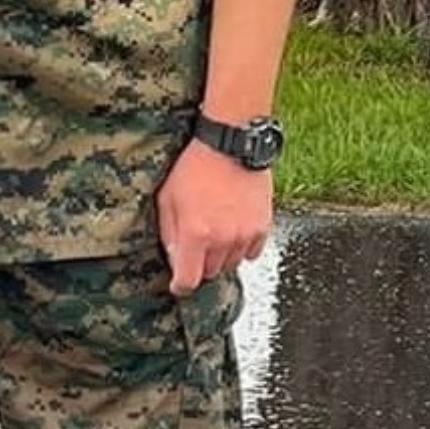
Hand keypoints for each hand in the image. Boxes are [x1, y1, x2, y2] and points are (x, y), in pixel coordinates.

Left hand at [157, 140, 271, 293]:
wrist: (231, 143)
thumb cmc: (195, 166)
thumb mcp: (167, 198)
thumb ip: (169, 234)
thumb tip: (174, 259)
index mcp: (195, 234)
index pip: (188, 281)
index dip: (180, 285)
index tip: (178, 284)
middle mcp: (222, 240)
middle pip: (210, 273)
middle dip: (199, 264)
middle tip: (196, 244)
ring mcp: (245, 234)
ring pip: (231, 264)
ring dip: (221, 256)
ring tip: (216, 232)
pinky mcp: (262, 226)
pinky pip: (252, 252)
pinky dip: (242, 247)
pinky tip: (234, 230)